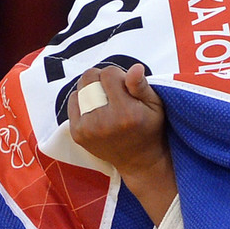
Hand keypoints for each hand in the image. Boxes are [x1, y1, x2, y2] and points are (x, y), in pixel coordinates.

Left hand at [69, 63, 176, 222]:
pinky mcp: (77, 133)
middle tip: (115, 91)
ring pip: (79, 88)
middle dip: (102, 78)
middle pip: (90, 78)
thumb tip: (135, 67)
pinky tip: (97, 109)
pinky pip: (73, 102)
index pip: (109, 74)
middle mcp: (104, 122)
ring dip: (91, 89)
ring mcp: (87, 129)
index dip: (118, 75)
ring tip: (106, 101)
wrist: (139, 161)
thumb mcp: (156, 106)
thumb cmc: (150, 129)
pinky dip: (83, 100)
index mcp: (126, 113)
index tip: (126, 86)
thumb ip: (142, 86)